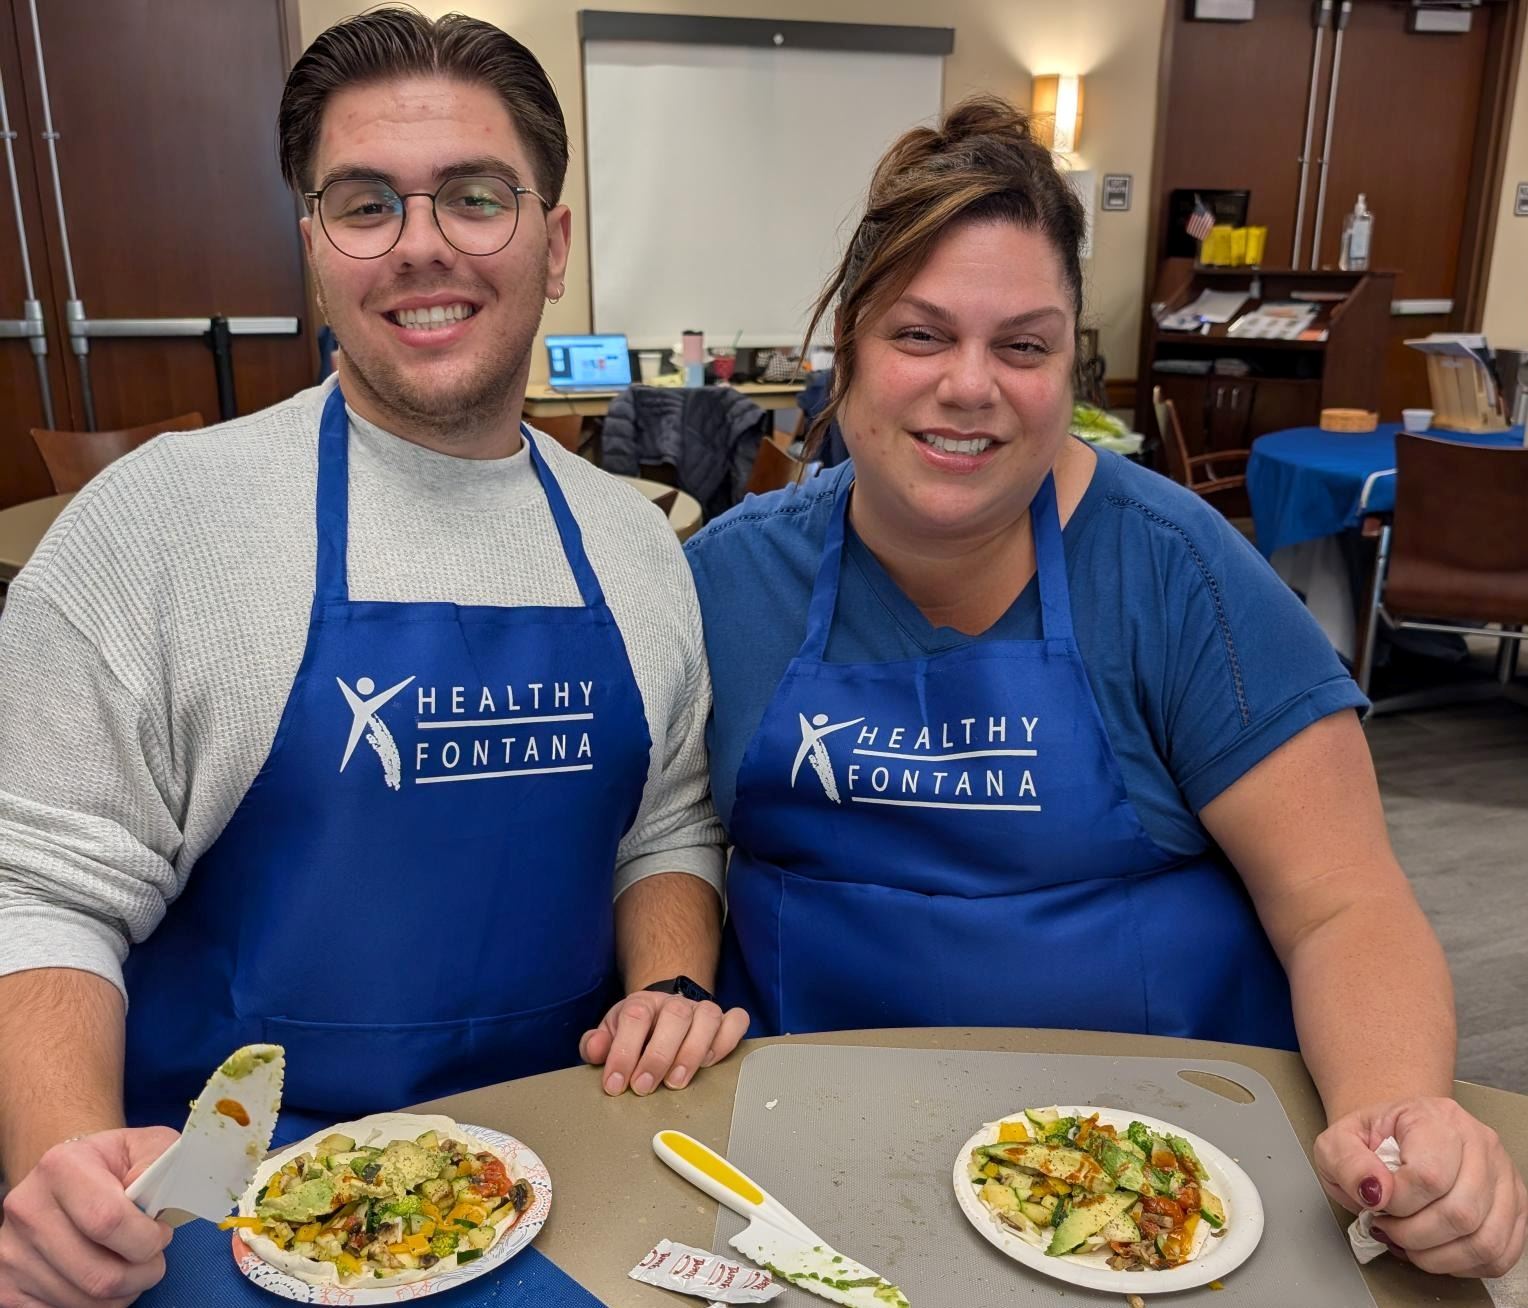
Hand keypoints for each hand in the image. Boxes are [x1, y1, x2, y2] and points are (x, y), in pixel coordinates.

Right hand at [0, 1127, 177, 1307]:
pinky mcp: (6, 1285)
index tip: (161, 1234)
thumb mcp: (145, 1145)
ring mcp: (11, 1252)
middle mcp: (28, 1209)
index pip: (108, 1221)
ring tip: (131, 1266)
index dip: (147, 1238)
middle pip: (98, 1274)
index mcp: (61, 1166)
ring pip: (83, 1302)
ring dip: (121, 1293)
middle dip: (142, 1274)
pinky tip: (103, 1279)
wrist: (65, 1177)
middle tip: (153, 1260)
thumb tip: (155, 1192)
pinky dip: (94, 1306)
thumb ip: (160, 1160)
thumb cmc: (113, 1165)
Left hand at [579, 990, 747, 1095]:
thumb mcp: (611, 1034)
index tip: (615, 1084)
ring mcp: (702, 1010)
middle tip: (644, 1086)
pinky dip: (726, 1040)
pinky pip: (736, 1021)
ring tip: (676, 1081)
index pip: (635, 1017)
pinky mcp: (725, 1019)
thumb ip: (598, 1043)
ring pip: (708, 1017)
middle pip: (674, 1016)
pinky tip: (710, 1062)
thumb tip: (594, 1050)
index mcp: (643, 1003)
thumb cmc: (637, 1030)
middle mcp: (675, 1003)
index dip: (623, 1052)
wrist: (663, 1009)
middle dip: (658, 1055)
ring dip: (693, 1051)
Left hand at [1315, 1097, 1526, 1277]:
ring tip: (1408, 1242)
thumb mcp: (1338, 1141)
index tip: (1375, 1203)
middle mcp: (1481, 1143)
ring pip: (1484, 1241)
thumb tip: (1375, 1192)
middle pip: (1460, 1214)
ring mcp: (1503, 1176)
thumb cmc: (1372, 1140)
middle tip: (1387, 1227)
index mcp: (1436, 1117)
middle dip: (1413, 1235)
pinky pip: (1501, 1254)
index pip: (1429, 1177)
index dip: (1397, 1204)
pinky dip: (1464, 1265)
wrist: (1397, 1135)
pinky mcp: (1514, 1207)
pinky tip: (1436, 1250)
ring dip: (1438, 1256)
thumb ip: (1346, 1162)